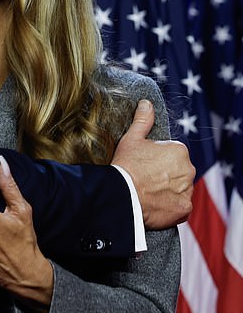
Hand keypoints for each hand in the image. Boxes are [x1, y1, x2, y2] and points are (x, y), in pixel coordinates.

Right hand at [112, 99, 194, 229]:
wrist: (123, 194)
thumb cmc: (127, 164)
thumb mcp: (132, 139)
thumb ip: (143, 120)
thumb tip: (146, 103)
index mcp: (179, 150)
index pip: (172, 155)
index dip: (157, 160)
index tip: (144, 165)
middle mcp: (189, 169)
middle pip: (178, 172)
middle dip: (166, 175)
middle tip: (146, 179)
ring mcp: (188, 190)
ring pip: (180, 189)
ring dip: (169, 191)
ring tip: (149, 192)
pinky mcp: (184, 208)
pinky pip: (180, 207)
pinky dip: (170, 206)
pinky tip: (155, 204)